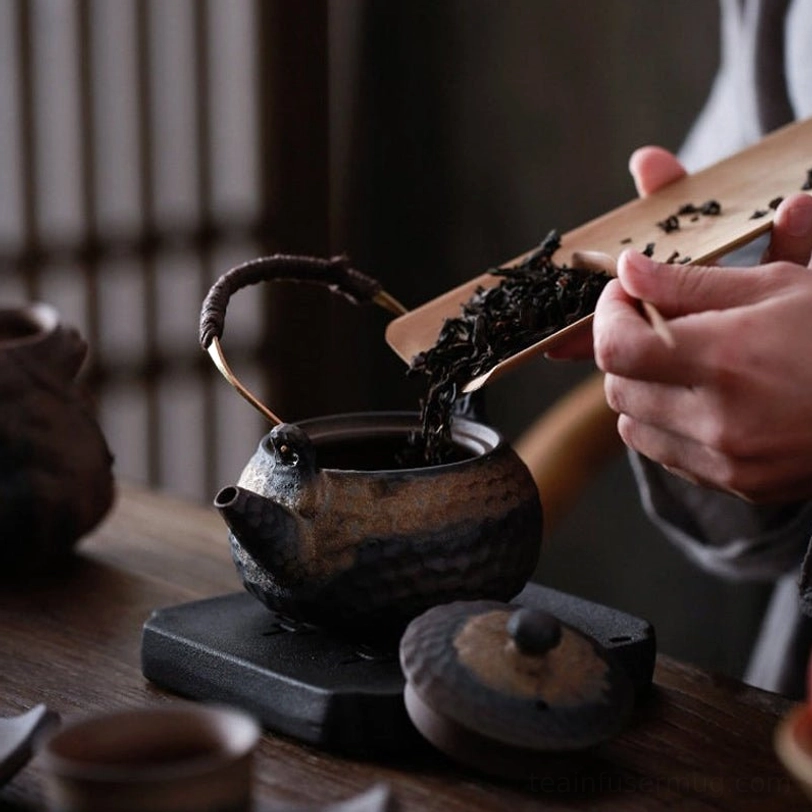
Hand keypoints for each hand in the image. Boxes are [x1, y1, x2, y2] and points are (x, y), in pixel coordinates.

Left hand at [595, 146, 811, 501]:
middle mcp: (719, 420)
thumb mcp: (778, 288)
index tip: (625, 296)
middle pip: (617, 388)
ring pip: (633, 428)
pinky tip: (705, 401)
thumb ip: (690, 282)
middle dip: (625, 351)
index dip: (608, 317)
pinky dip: (668, 426)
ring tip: (681, 364)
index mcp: (727, 359)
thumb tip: (628, 270)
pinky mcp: (738, 485)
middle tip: (654, 325)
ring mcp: (728, 462)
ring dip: (642, 391)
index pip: (617, 348)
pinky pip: (667, 455)